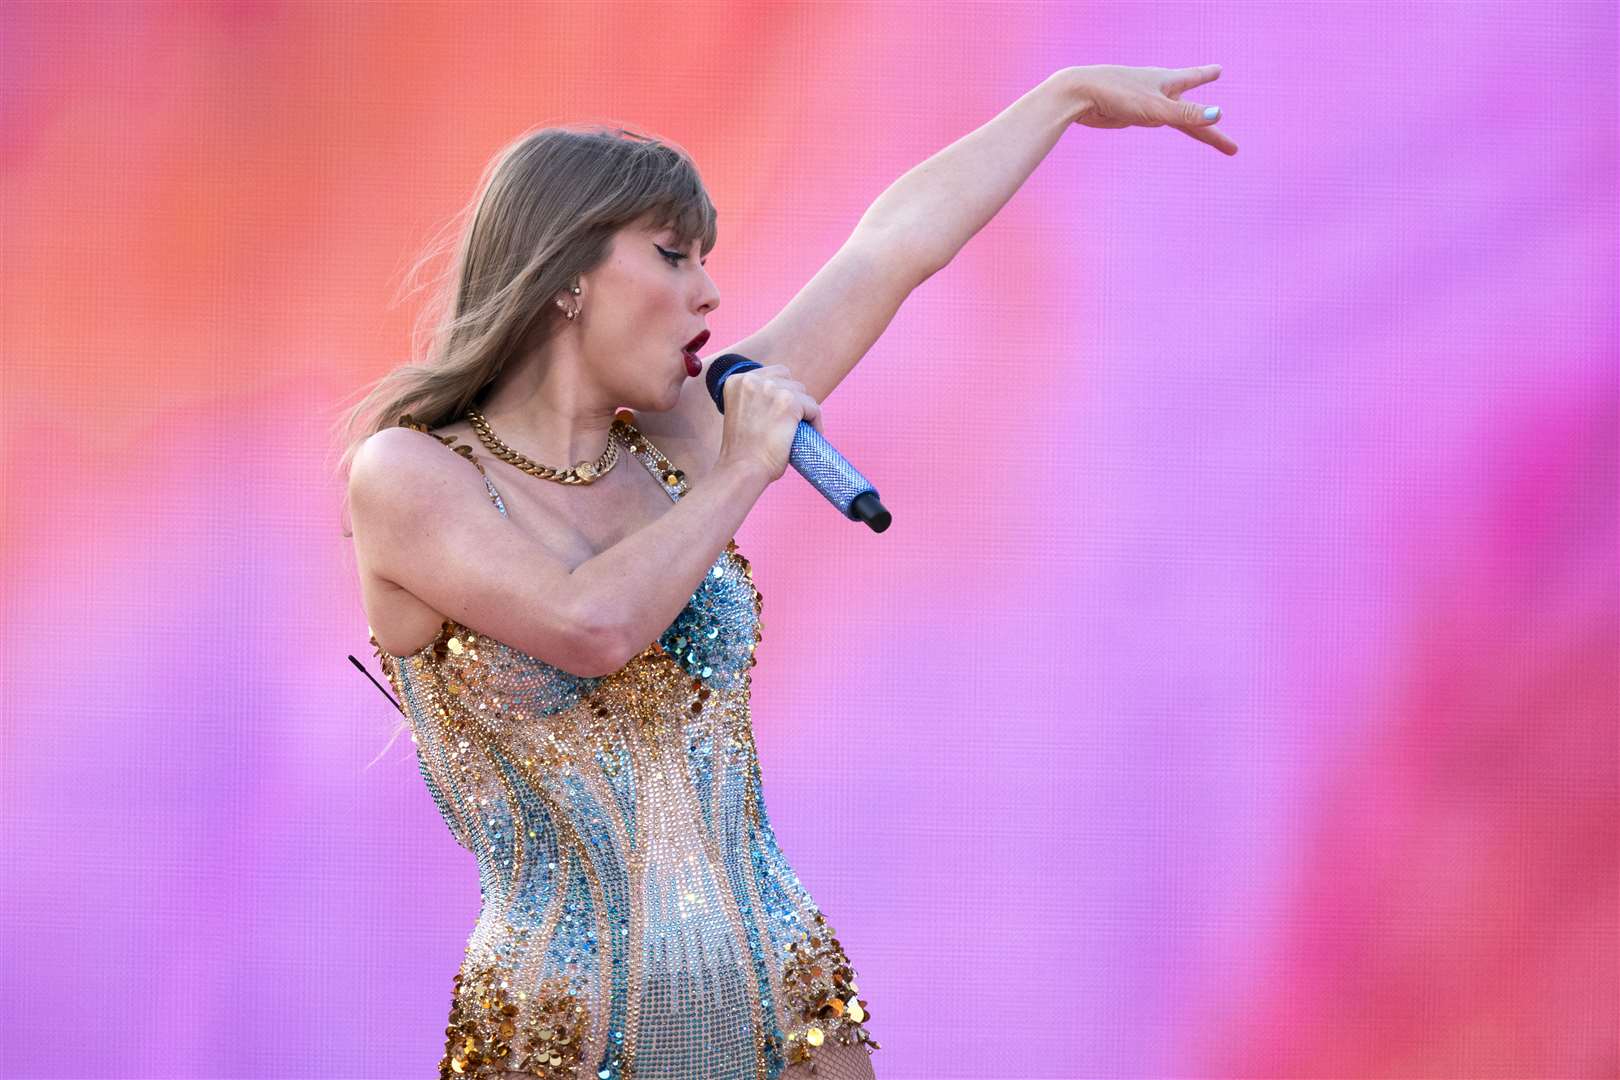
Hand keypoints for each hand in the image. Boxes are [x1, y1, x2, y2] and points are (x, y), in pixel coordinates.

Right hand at [715, 364, 825, 483]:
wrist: (742, 469)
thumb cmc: (743, 451)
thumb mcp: (743, 414)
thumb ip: (757, 400)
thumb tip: (783, 397)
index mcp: (737, 381)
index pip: (772, 374)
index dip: (781, 392)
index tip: (783, 412)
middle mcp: (753, 380)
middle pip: (789, 381)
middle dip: (794, 400)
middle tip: (793, 423)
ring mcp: (771, 389)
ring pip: (803, 394)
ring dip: (805, 411)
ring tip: (801, 431)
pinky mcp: (789, 402)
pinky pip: (814, 408)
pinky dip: (816, 423)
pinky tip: (812, 435)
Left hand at [1061, 64, 1236, 156]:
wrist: (1080, 95)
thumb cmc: (1118, 95)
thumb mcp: (1157, 108)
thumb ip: (1186, 114)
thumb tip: (1218, 114)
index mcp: (1167, 81)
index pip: (1194, 78)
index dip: (1206, 75)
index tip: (1218, 68)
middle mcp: (1157, 89)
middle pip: (1189, 108)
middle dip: (1206, 120)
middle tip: (1222, 126)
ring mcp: (1143, 100)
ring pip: (1172, 114)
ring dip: (1186, 119)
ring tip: (1198, 124)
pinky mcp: (1128, 112)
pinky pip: (1153, 119)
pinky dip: (1162, 120)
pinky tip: (1158, 121)